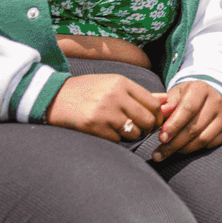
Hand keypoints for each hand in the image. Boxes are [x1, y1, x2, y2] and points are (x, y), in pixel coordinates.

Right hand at [46, 74, 160, 142]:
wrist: (52, 96)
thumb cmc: (87, 91)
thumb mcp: (113, 85)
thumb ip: (141, 94)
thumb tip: (168, 100)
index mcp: (121, 83)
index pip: (154, 104)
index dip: (157, 116)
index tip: (152, 120)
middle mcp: (115, 96)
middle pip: (148, 120)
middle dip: (147, 128)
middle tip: (139, 128)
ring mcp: (104, 112)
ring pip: (134, 132)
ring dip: (131, 134)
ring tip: (120, 128)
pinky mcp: (94, 126)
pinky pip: (117, 139)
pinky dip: (115, 138)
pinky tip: (105, 130)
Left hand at [153, 81, 221, 159]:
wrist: (209, 98)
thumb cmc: (187, 97)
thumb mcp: (175, 95)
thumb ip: (166, 104)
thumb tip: (161, 112)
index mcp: (201, 89)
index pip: (188, 109)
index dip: (174, 125)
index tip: (161, 137)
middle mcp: (216, 101)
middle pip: (194, 127)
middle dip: (175, 141)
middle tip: (160, 151)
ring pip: (203, 138)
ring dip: (183, 148)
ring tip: (168, 151)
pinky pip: (210, 144)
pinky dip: (194, 149)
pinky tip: (182, 149)